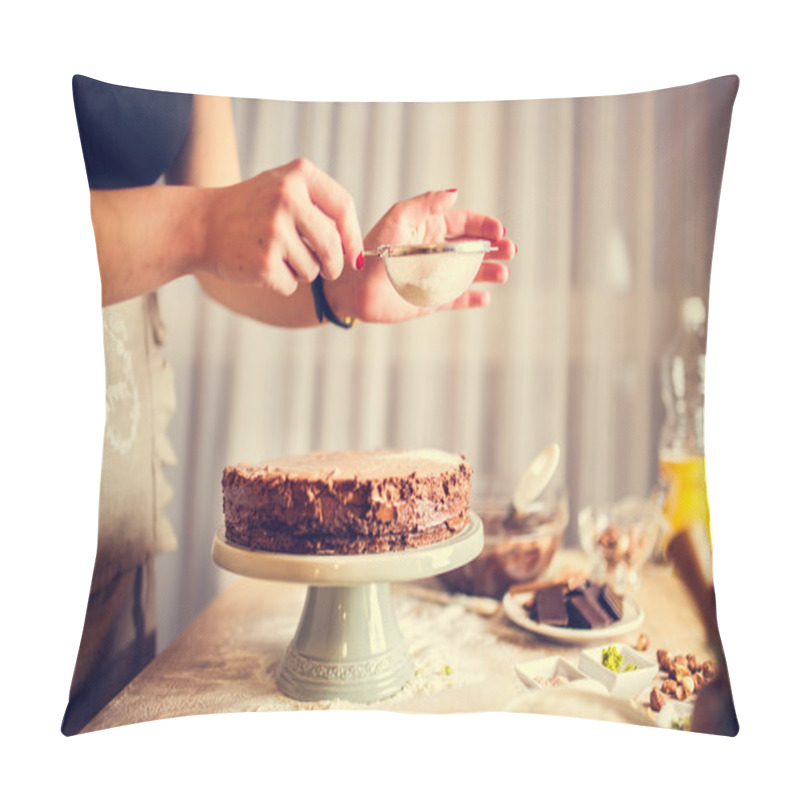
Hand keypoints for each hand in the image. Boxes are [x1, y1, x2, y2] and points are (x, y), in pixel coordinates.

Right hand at [202, 158, 363, 295]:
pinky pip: (292, 284)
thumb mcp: (284, 188)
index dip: (353, 236)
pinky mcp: (264, 261)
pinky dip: (283, 283)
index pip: (343, 206)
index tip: (355, 256)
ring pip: (314, 269)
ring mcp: (275, 230)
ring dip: (303, 272)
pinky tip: (263, 266)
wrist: (203, 225)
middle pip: (333, 245)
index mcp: (298, 176)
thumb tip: (356, 252)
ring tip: (278, 256)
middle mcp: (288, 198)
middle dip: (334, 264)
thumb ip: (321, 208)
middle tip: (327, 270)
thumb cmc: (252, 210)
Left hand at [325, 189, 514, 323]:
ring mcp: (436, 277)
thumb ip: (425, 204)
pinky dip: (472, 298)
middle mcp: (436, 252)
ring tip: (503, 273)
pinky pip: (457, 299)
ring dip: (489, 272)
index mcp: (429, 228)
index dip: (484, 225)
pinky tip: (486, 296)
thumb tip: (455, 193)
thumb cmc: (373, 250)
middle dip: (495, 248)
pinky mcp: (431, 300)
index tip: (499, 230)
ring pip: (471, 273)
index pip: (464, 223)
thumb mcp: (397, 219)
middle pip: (474, 248)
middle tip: (511, 250)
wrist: (354, 288)